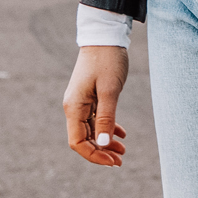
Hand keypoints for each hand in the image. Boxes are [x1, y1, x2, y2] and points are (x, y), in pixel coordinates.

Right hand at [65, 46, 128, 166]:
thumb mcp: (110, 91)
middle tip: (121, 160)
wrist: (105, 36)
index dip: (94, 155)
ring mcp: (82, 102)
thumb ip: (106, 118)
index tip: (113, 161)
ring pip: (91, 130)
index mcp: (74, 107)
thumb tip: (103, 144)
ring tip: (123, 151)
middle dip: (101, 152)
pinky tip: (122, 134)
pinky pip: (96, 119)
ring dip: (105, 142)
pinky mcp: (90, 97)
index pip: (77, 142)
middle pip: (83, 139)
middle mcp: (74, 106)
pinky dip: (108, 129)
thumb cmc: (107, 60)